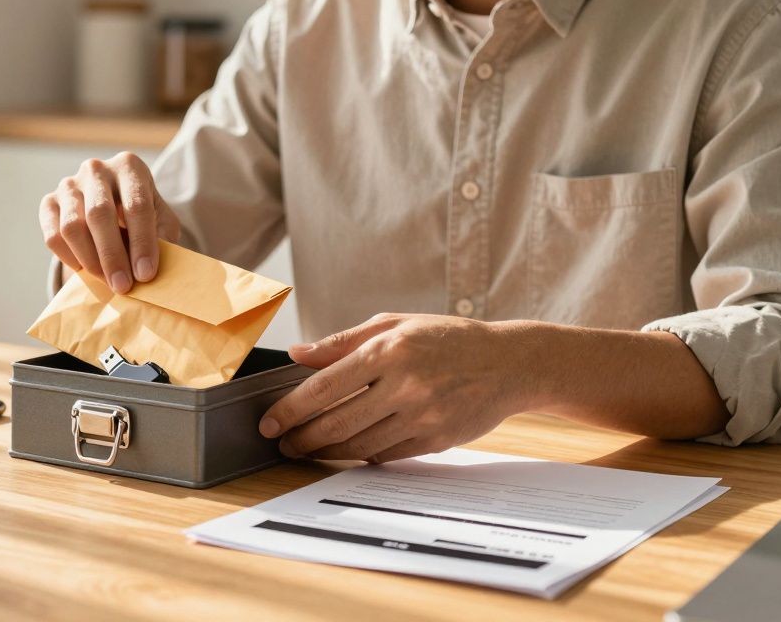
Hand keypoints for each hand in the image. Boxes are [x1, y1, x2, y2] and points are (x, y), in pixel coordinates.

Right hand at [39, 152, 180, 293]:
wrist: (113, 205)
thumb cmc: (142, 216)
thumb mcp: (161, 222)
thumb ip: (162, 240)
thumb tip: (148, 268)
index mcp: (129, 167)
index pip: (136, 205)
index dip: (142, 243)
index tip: (146, 275)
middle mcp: (96, 169)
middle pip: (99, 214)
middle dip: (112, 256)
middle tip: (123, 286)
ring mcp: (69, 184)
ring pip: (72, 227)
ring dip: (90, 261)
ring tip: (107, 281)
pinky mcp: (49, 202)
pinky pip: (53, 236)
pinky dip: (69, 259)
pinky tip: (86, 270)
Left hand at [258, 314, 541, 462]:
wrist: (510, 362)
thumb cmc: (448, 339)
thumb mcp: (395, 324)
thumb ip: (342, 341)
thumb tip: (297, 354)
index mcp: (388, 349)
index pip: (325, 386)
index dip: (291, 408)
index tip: (270, 422)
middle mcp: (404, 383)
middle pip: (337, 422)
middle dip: (302, 438)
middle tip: (283, 443)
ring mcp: (422, 414)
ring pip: (359, 444)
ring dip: (326, 452)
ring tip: (307, 450)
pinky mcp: (436, 438)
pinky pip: (387, 455)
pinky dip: (361, 456)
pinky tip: (346, 452)